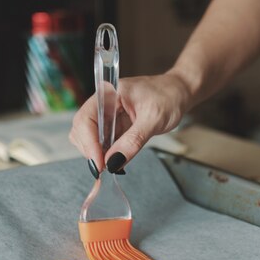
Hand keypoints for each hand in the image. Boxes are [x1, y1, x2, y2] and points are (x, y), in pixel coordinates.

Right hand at [69, 72, 190, 174]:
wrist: (178, 93)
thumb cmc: (169, 97)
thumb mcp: (154, 119)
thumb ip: (133, 140)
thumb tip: (114, 162)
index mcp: (109, 93)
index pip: (85, 119)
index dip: (89, 143)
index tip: (100, 164)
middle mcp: (103, 103)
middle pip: (81, 129)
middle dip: (91, 150)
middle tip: (108, 167)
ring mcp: (106, 115)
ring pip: (87, 138)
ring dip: (97, 154)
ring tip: (115, 162)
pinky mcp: (112, 126)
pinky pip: (100, 142)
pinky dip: (105, 154)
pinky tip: (117, 160)